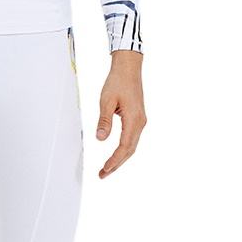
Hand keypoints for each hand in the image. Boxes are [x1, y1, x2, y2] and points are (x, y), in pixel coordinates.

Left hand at [96, 50, 146, 177]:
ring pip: (132, 145)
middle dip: (117, 164)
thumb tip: (100, 139)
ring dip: (121, 157)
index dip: (114, 161)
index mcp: (134, 119)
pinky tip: (117, 152)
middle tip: (103, 174)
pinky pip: (132, 137)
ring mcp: (140, 119)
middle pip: (130, 150)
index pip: (124, 147)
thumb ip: (104, 121)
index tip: (104, 170)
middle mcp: (140, 122)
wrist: (129, 66)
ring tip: (108, 167)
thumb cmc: (118, 81)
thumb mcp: (106, 100)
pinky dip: (124, 148)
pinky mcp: (138, 116)